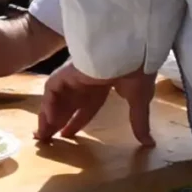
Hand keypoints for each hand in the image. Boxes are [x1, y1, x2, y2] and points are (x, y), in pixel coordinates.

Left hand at [37, 61, 158, 146]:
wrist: (131, 49)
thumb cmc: (138, 70)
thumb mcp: (139, 100)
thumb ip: (139, 121)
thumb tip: (149, 143)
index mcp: (103, 85)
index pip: (86, 106)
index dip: (77, 121)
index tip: (67, 134)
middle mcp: (86, 80)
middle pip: (67, 104)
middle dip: (57, 121)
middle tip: (46, 139)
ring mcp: (75, 74)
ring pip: (56, 97)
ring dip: (48, 116)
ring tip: (41, 135)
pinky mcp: (67, 71)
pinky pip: (52, 89)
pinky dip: (49, 105)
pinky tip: (49, 120)